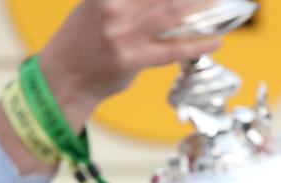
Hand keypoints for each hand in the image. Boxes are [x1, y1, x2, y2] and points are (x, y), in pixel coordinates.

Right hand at [41, 0, 220, 128]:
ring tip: (218, 5)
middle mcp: (113, 8)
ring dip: (200, 8)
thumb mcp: (96, 6)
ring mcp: (123, 35)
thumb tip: (166, 1)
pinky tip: (216, 40)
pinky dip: (197, 44)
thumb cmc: (82, 39)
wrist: (62, 78)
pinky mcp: (132, 60)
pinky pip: (172, 50)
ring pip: (171, 14)